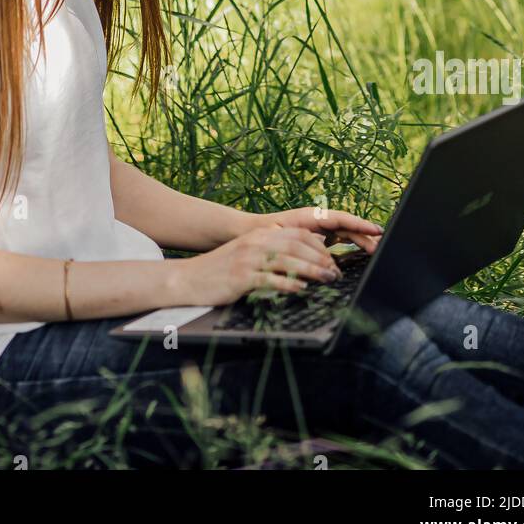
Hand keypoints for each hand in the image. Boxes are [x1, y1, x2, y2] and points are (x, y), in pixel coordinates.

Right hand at [172, 223, 347, 307]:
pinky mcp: (241, 277)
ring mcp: (248, 259)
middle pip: (297, 245)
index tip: (332, 258)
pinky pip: (270, 279)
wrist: (188, 278)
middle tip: (335, 272)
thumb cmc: (220, 270)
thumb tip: (299, 253)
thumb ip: (270, 250)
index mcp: (259, 236)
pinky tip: (301, 289)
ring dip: (312, 270)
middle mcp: (255, 243)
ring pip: (288, 260)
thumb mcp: (246, 253)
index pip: (297, 234)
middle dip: (321, 258)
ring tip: (328, 280)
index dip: (318, 246)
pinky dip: (289, 283)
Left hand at [251, 206, 382, 255]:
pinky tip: (359, 254)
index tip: (377, 230)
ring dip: (360, 241)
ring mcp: (318, 227)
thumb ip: (302, 242)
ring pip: (345, 233)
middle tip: (382, 246)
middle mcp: (318, 220)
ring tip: (376, 251)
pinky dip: (350, 244)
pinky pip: (338, 238)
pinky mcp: (317, 236)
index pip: (342, 218)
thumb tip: (324, 249)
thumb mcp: (283, 237)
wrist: (249, 232)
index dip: (361, 225)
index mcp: (312, 216)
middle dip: (365, 235)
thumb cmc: (264, 233)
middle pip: (348, 226)